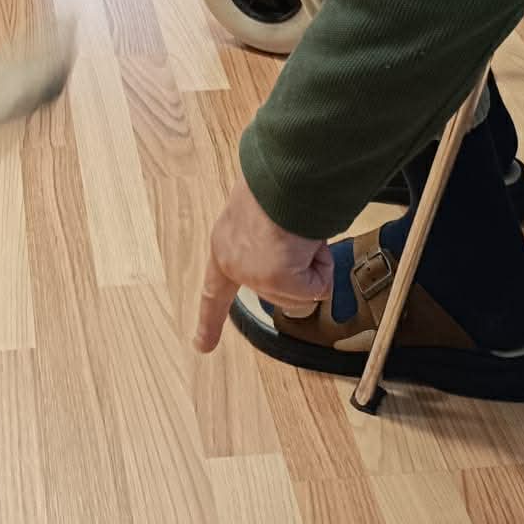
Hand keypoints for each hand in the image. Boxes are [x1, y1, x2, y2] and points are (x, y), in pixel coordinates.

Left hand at [195, 170, 334, 352]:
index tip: (200, 346)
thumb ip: (268, 241)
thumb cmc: (276, 185)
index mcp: (224, 246)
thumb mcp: (262, 215)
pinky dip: (322, 264)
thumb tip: (301, 251)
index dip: (209, 321)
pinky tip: (307, 240)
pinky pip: (319, 287)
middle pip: (282, 289)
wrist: (283, 177)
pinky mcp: (279, 281)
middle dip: (301, 269)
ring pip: (303, 288)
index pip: (213, 290)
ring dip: (312, 260)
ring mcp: (255, 276)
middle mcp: (234, 264)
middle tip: (294, 233)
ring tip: (299, 229)